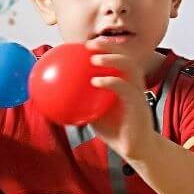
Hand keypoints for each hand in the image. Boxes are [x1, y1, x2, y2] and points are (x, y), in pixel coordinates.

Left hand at [84, 38, 154, 161]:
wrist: (134, 148)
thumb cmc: (114, 131)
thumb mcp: (93, 113)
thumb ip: (81, 101)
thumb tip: (54, 96)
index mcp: (124, 82)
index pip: (116, 59)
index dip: (103, 48)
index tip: (82, 44)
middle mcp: (133, 83)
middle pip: (125, 56)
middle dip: (109, 47)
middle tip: (89, 44)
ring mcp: (138, 92)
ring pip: (130, 67)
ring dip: (113, 59)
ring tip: (95, 58)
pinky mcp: (139, 104)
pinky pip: (127, 89)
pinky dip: (112, 82)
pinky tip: (96, 81)